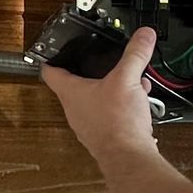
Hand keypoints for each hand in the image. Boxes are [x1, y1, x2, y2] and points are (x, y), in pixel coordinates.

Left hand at [41, 24, 158, 165]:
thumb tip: (143, 35)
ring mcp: (87, 125)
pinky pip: (107, 116)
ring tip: (126, 83)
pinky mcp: (103, 136)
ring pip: (94, 101)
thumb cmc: (118, 123)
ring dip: (108, 91)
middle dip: (90, 73)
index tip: (53, 51)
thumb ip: (135, 54)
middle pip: (74, 86)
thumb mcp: (128, 78)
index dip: (51, 58)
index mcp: (71, 93)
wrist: (128, 157)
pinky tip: (136, 104)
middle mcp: (74, 110)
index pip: (50, 71)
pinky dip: (119, 107)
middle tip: (98, 64)